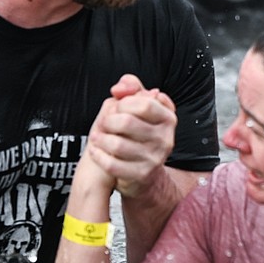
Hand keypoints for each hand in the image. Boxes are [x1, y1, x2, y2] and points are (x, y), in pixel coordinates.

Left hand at [87, 74, 177, 198]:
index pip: (144, 103)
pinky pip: (112, 164)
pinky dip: (98, 155)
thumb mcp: (139, 107)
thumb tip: (120, 88)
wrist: (145, 171)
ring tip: (96, 136)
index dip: (124, 103)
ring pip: (117, 144)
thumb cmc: (140, 134)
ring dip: (100, 139)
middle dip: (108, 121)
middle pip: (127, 122)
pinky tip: (95, 150)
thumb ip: (131, 89)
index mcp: (168, 119)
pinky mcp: (142, 174)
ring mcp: (155, 158)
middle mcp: (165, 139)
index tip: (117, 108)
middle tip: (103, 124)